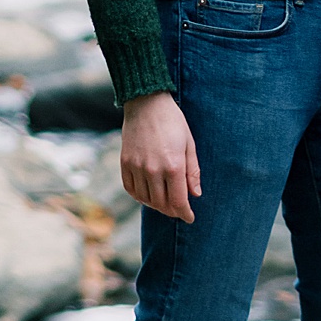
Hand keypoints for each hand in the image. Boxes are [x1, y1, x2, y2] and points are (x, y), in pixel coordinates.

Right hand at [118, 90, 201, 220]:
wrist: (146, 103)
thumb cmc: (173, 122)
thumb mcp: (189, 144)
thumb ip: (193, 171)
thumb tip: (195, 194)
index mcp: (173, 165)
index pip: (178, 201)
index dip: (185, 213)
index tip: (189, 218)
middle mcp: (153, 170)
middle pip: (161, 204)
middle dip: (172, 211)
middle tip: (178, 210)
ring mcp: (137, 167)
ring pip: (146, 199)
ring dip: (156, 205)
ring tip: (164, 203)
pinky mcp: (125, 163)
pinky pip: (131, 189)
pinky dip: (140, 196)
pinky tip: (148, 195)